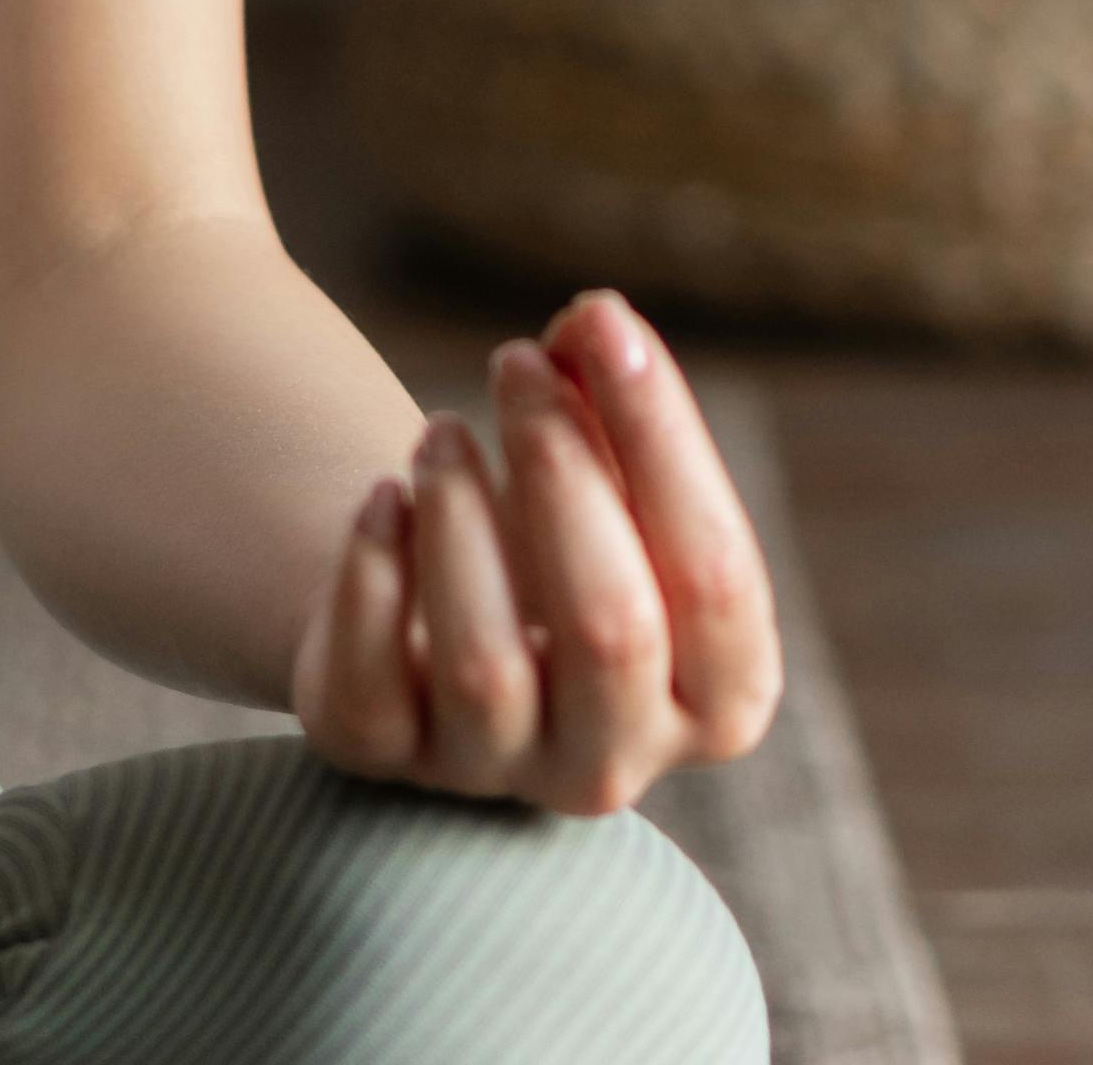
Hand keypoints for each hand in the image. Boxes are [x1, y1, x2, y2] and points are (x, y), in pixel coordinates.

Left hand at [287, 286, 784, 813]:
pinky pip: (372, 686)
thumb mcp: (607, 465)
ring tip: (439, 431)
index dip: (663, 438)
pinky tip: (379, 496)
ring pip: (485, 666)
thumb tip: (595, 322)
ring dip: (460, 518)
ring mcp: (494, 774)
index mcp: (721, 696)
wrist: (436, 609)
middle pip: (611, 630)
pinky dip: (371, 575)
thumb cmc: (560, 523)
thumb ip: (616, 395)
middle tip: (512, 359)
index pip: (718, 578)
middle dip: (560, 471)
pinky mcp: (380, 759)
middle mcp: (615, 762)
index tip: (603, 317)